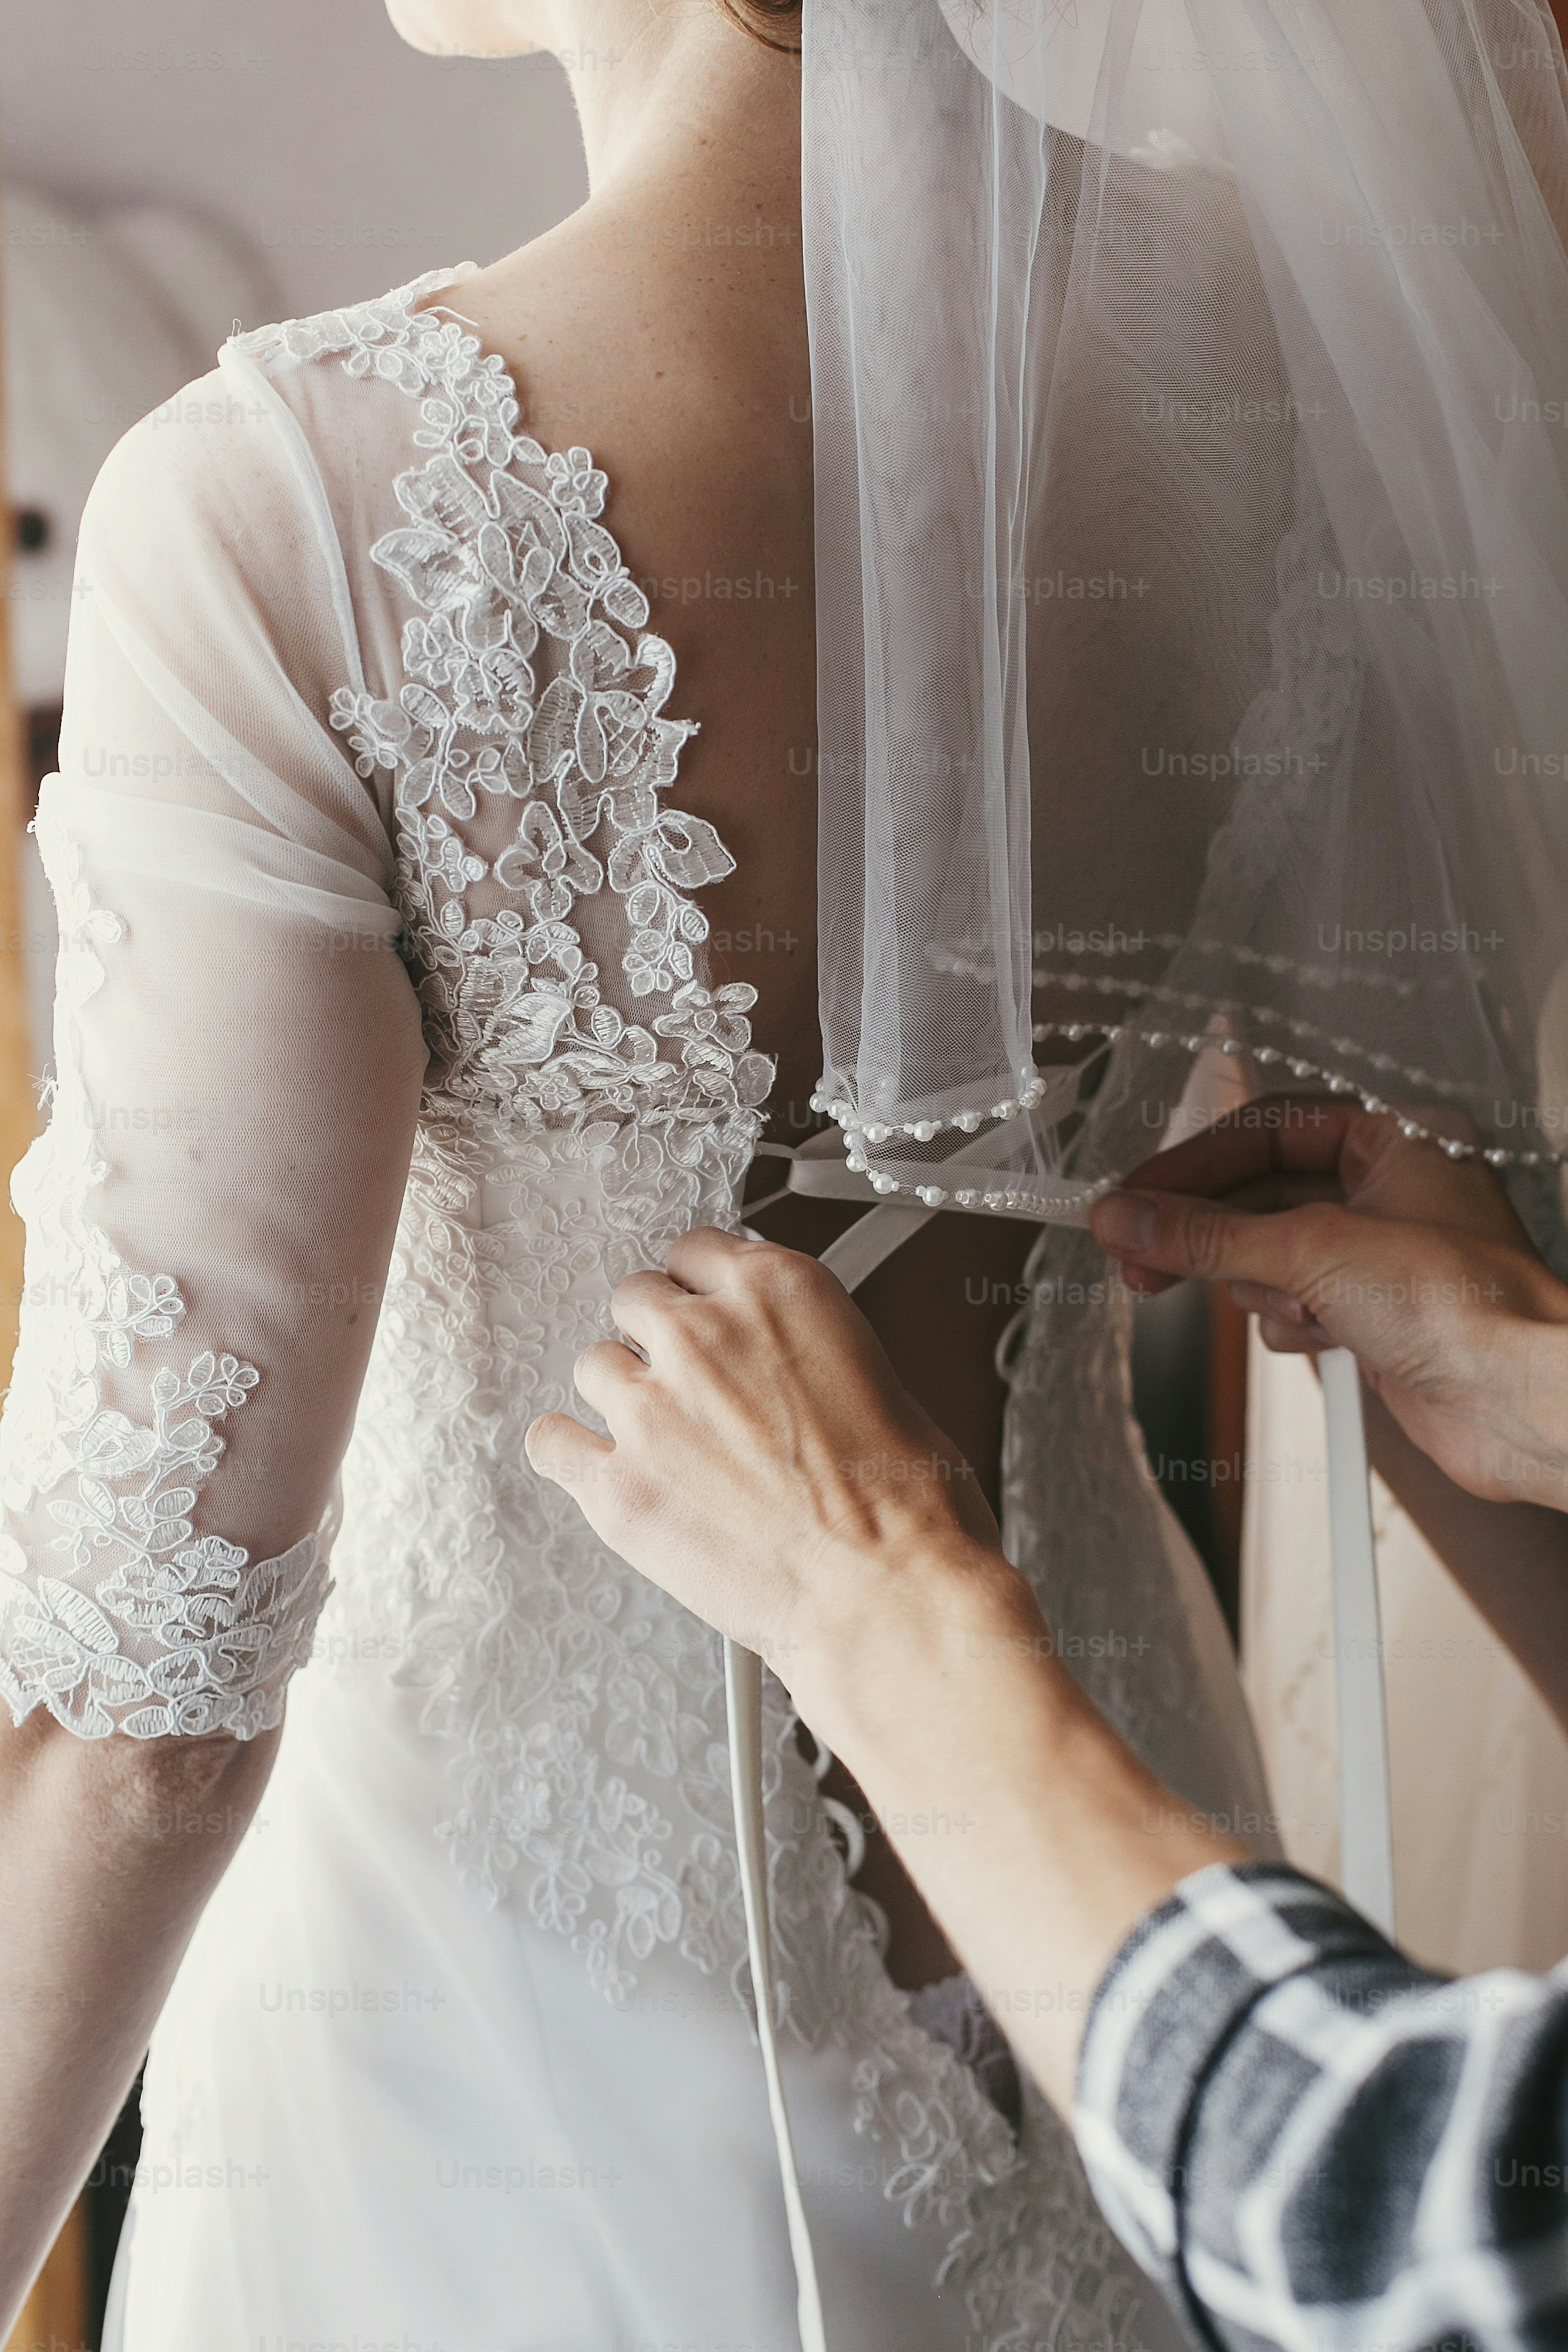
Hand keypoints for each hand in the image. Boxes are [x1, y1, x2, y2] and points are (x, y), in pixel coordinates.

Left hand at [524, 1228, 1005, 1678]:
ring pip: (593, 1365)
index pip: (694, 1251)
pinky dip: (570, 1455)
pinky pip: (552, 1444)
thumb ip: (801, 1349)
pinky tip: (594, 1467)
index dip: (698, 1291)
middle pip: (635, 1299)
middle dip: (658, 1338)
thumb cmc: (905, 1504)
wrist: (886, 1594)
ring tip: (658, 1439)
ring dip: (621, 1396)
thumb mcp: (877, 1378)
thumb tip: (776, 1363)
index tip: (701, 1314)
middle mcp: (703, 1336)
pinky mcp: (617, 1486)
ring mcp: (650, 1409)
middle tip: (687, 1385)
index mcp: (775, 1292)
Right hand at [1090, 1098, 1567, 1505]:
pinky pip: (1292, 1305)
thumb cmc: (1465, 1307)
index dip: (1192, 1163)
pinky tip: (1324, 1337)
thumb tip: (1126, 1216)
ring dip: (1267, 1288)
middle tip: (1139, 1257)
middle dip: (1207, 1233)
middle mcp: (1392, 1188)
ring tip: (1294, 1309)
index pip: (1267, 1130)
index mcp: (1398, 1137)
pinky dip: (1293, 1324)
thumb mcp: (1313, 1250)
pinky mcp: (1374, 1314)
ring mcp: (1382, 1254)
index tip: (1130, 1198)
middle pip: (1259, 1194)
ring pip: (1269, 1254)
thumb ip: (1207, 1232)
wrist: (1521, 1405)